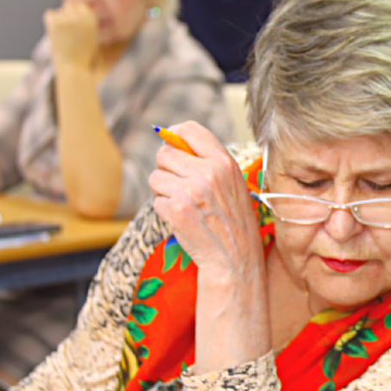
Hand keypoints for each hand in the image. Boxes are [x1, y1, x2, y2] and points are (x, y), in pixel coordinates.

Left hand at [45, 2, 98, 69]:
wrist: (74, 68)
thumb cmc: (82, 55)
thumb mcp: (91, 35)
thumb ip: (85, 19)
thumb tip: (73, 1)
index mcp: (92, 19)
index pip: (81, 4)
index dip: (77, 14)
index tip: (75, 26)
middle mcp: (81, 16)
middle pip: (69, 5)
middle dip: (68, 15)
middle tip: (68, 32)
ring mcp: (68, 19)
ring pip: (59, 10)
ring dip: (59, 20)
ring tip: (63, 36)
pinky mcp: (55, 23)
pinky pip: (49, 14)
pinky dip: (50, 22)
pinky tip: (55, 33)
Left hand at [147, 121, 262, 278]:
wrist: (235, 260)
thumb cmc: (233, 222)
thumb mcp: (232, 184)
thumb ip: (209, 161)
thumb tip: (170, 136)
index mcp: (224, 162)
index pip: (188, 129)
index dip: (174, 136)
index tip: (174, 148)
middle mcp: (208, 172)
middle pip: (164, 153)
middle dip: (166, 170)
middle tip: (182, 188)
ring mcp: (191, 191)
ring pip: (155, 178)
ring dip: (163, 192)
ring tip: (184, 206)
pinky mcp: (176, 210)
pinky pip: (155, 201)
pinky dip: (164, 212)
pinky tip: (183, 221)